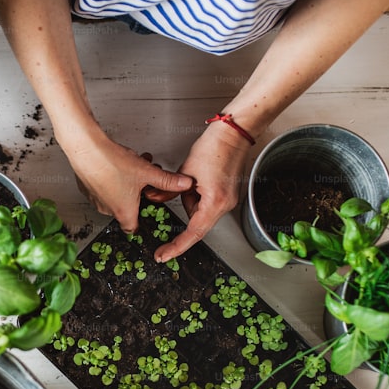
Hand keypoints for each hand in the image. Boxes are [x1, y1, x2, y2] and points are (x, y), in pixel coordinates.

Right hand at [61, 128, 191, 232]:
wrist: (86, 150)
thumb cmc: (111, 163)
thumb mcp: (147, 172)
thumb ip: (168, 180)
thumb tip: (184, 184)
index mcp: (124, 211)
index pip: (134, 229)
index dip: (142, 221)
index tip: (146, 213)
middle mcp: (107, 209)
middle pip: (127, 208)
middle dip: (138, 193)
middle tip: (143, 180)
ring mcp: (95, 200)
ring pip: (116, 196)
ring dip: (126, 184)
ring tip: (132, 167)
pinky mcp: (87, 189)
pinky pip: (103, 188)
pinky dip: (111, 179)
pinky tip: (116, 164)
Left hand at [149, 122, 251, 262]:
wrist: (233, 133)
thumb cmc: (214, 147)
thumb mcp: (184, 171)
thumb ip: (168, 189)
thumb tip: (155, 198)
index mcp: (215, 202)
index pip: (193, 233)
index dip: (177, 246)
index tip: (163, 255)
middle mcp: (225, 205)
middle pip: (197, 222)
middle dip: (185, 209)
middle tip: (179, 198)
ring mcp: (228, 201)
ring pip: (201, 212)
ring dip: (191, 199)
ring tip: (195, 176)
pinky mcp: (227, 195)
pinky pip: (207, 204)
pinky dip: (197, 196)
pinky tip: (198, 178)